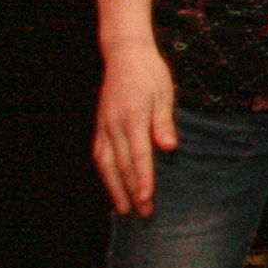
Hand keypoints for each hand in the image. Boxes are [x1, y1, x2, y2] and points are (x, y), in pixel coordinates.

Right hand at [93, 47, 177, 216]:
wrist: (124, 54)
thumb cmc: (150, 73)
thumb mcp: (164, 93)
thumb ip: (164, 122)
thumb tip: (169, 147)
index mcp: (133, 117)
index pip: (138, 155)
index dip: (142, 179)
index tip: (146, 198)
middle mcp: (114, 125)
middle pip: (122, 165)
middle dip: (132, 191)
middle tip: (142, 213)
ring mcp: (104, 125)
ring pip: (106, 163)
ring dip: (115, 187)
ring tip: (123, 208)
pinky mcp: (100, 125)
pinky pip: (99, 154)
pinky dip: (104, 172)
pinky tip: (111, 184)